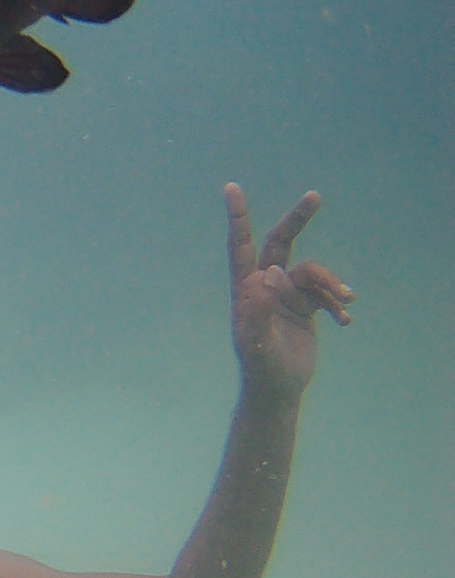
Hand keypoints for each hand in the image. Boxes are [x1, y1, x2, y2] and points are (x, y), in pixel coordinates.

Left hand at [225, 184, 353, 399]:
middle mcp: (265, 285)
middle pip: (281, 243)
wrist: (278, 389)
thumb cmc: (260, 367)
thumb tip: (271, 273)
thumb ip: (260, 308)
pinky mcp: (305, 306)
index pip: (240, 246)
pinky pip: (326, 292)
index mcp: (246, 288)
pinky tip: (345, 321)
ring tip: (345, 303)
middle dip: (297, 219)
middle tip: (314, 195)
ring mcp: (286, 294)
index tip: (231, 188)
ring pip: (314, 272)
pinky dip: (337, 304)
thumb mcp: (256, 342)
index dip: (237, 218)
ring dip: (331, 284)